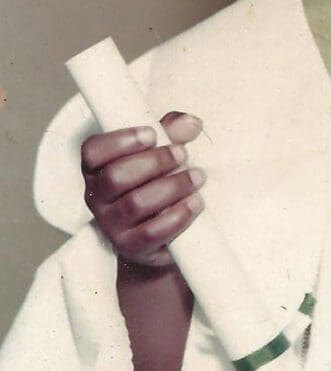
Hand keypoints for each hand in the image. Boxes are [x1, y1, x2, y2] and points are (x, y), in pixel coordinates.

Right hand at [81, 111, 204, 266]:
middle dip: (155, 162)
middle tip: (183, 154)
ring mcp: (111, 225)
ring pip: (135, 204)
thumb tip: (191, 123)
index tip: (152, 133)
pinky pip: (151, 233)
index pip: (92, 151)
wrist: (158, 233)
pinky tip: (195, 202)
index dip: (120, 140)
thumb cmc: (155, 181)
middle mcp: (97, 197)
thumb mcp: (160, 150)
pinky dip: (177, 215)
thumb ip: (172, 131)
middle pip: (115, 177)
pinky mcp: (131, 247)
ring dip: (172, 186)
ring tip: (197, 177)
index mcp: (97, 168)